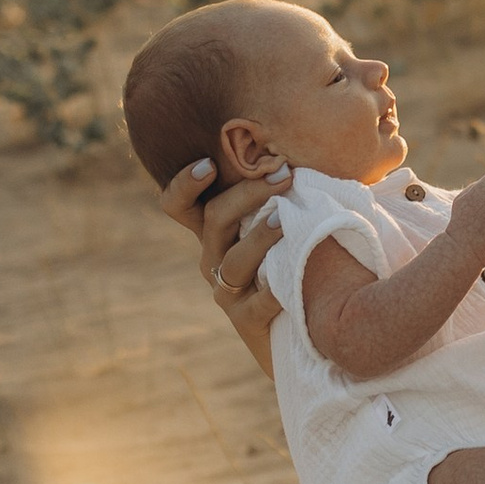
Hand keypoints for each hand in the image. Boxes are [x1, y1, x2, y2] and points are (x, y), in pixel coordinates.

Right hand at [158, 155, 286, 372]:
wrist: (305, 330)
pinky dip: (274, 288)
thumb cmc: (300, 263)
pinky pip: (256, 303)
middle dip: (247, 193)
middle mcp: (213, 258)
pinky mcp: (246, 321)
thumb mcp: (284, 225)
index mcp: (216, 232)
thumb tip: (306, 152)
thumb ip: (286, 192)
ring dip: (259, 236)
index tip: (209, 163)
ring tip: (286, 219)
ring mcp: (227, 291)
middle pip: (214, 219)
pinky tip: (295, 273)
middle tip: (283, 174)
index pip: (179, 204)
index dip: (184, 183)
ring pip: (233, 259)